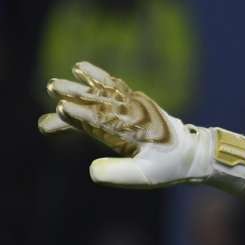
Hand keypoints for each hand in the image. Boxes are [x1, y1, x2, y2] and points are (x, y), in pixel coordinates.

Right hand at [38, 61, 244, 193]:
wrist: (193, 153)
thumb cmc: (169, 167)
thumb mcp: (146, 176)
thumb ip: (119, 173)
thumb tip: (91, 170)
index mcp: (133, 132)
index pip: (103, 122)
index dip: (82, 116)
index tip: (62, 110)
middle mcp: (133, 114)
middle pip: (99, 102)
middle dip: (75, 94)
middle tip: (52, 87)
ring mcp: (134, 106)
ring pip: (103, 92)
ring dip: (81, 86)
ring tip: (55, 83)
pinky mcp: (136, 102)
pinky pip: (114, 87)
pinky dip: (98, 77)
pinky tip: (81, 68)